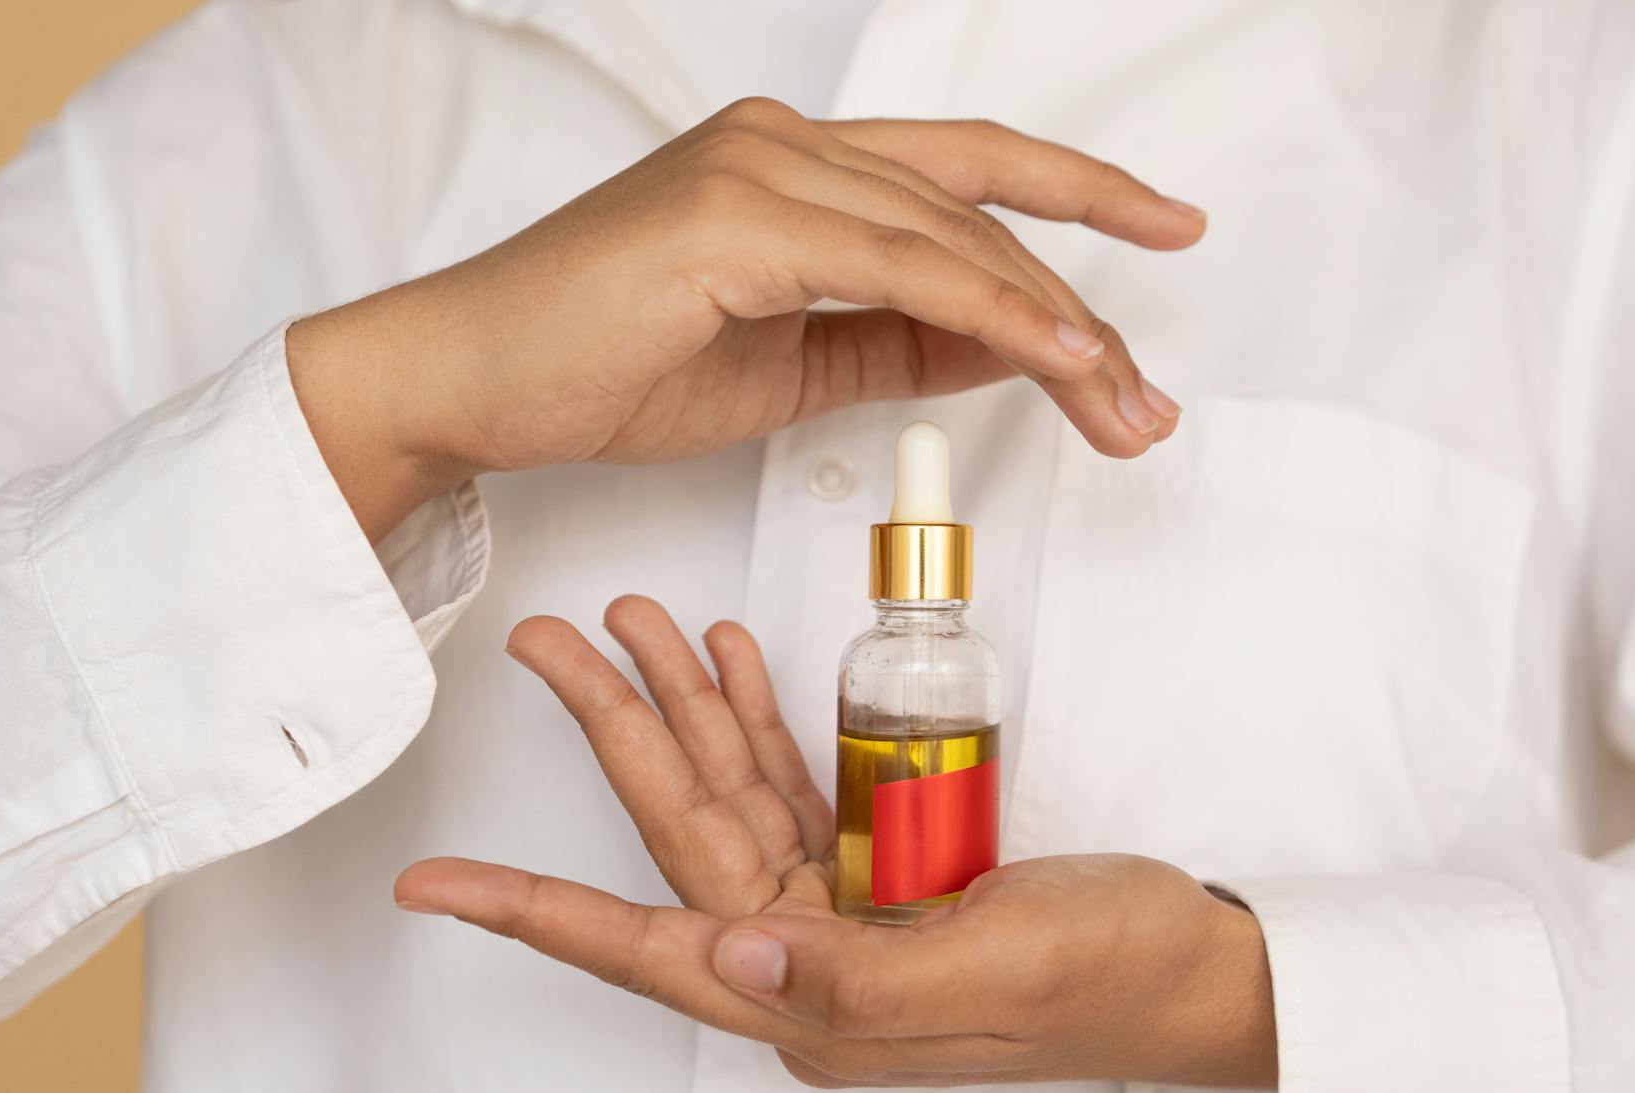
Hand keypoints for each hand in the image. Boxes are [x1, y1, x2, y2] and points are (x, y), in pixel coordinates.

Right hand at [289, 98, 1203, 539]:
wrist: (470, 382)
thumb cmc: (602, 366)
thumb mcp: (786, 365)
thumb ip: (894, 342)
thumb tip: (1003, 347)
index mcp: (793, 168)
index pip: (965, 174)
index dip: (1076, 196)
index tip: (1164, 228)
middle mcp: (785, 146)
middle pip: (980, 215)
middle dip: (1080, 311)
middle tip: (1145, 399)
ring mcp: (760, 170)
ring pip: (956, 241)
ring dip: (1056, 329)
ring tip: (1121, 404)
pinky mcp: (735, 219)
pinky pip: (900, 268)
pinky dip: (992, 313)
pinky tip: (1058, 357)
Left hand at [393, 599, 1275, 1088]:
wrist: (1205, 969)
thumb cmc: (1116, 978)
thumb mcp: (997, 974)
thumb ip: (858, 983)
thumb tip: (723, 960)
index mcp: (815, 1004)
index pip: (653, 948)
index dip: (539, 914)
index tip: (436, 886)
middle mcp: (811, 960)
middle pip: (684, 837)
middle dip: (615, 740)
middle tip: (552, 644)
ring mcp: (848, 909)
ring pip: (735, 796)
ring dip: (684, 709)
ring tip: (629, 619)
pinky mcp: (892, 863)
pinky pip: (800, 785)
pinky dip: (762, 721)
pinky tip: (725, 661)